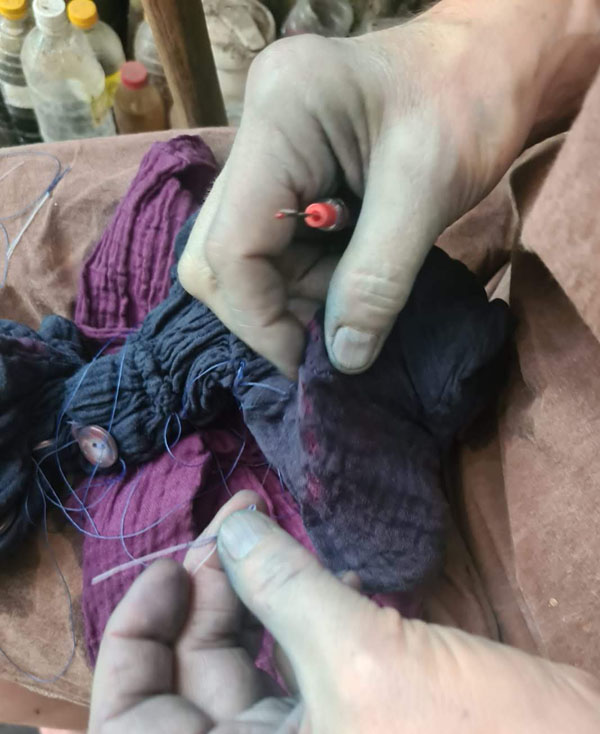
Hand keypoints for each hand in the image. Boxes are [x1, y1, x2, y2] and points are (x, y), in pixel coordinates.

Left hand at [89, 492, 599, 733]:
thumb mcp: (365, 657)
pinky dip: (285, 622)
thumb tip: (230, 523)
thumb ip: (280, 582)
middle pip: (185, 695)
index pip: (130, 731)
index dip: (136, 639)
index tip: (173, 566)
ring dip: (242, 604)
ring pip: (237, 680)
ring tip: (255, 535)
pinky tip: (301, 573)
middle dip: (200, 603)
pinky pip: (288, 679)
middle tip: (229, 530)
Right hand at [178, 0, 596, 376]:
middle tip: (328, 338)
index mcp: (281, 116)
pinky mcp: (281, 177)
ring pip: (239, 260)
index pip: (232, 245)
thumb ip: (378, 280)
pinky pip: (270, 250)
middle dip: (267, 312)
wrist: (487, 62)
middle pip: (215, 255)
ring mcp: (264, 156)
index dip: (262, 320)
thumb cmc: (468, 104)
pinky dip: (305, 283)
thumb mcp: (429, 191)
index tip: (309, 363)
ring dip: (290, 300)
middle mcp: (256, 134)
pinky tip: (348, 280)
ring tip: (354, 302)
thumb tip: (342, 361)